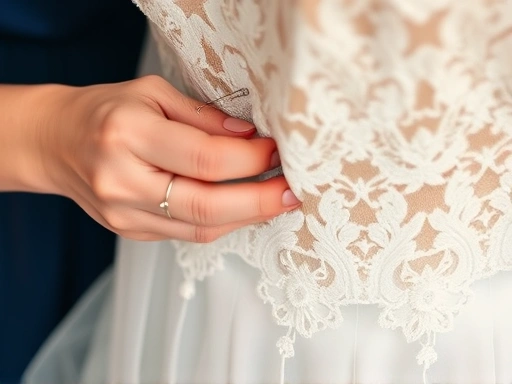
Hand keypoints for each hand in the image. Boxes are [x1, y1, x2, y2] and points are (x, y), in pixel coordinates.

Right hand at [34, 76, 299, 241]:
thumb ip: (202, 117)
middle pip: (205, 205)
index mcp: (126, 135)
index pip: (204, 158)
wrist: (57, 143)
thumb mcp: (153, 94)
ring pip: (199, 228)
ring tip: (276, 201)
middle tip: (292, 192)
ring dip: (245, 217)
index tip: (277, 151)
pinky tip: (242, 208)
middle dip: (259, 201)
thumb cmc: (107, 111)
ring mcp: (124, 214)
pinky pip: (187, 234)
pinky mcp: (131, 232)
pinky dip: (221, 222)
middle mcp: (122, 181)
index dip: (249, 160)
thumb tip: (249, 138)